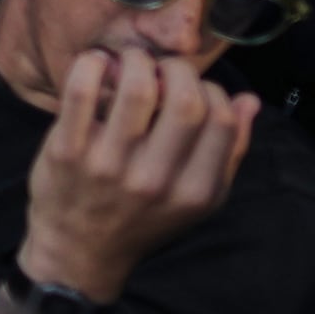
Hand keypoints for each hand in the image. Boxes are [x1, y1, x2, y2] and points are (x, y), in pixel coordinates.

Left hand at [17, 44, 255, 300]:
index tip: (195, 89)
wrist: (78, 252)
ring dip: (137, 61)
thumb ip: (227, 152)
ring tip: (132, 63)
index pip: (219, 120)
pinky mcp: (66, 152)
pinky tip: (97, 64)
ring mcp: (108, 166)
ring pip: (136, 89)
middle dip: (179, 70)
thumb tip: (248, 101)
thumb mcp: (196, 200)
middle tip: (164, 69)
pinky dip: (91, 66)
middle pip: (184, 101)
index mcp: (194, 192)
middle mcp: (154, 180)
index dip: (212, 91)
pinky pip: (80, 93)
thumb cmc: (142, 218)